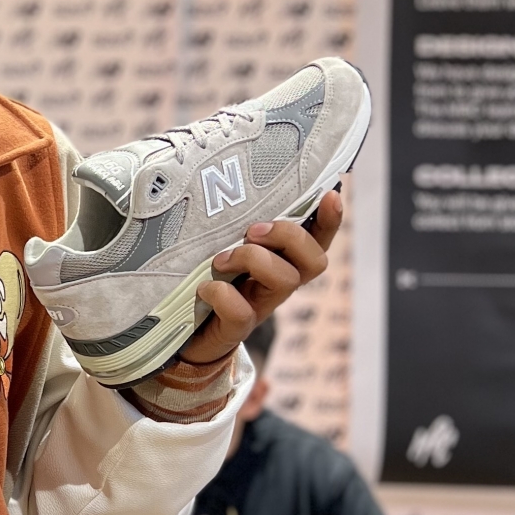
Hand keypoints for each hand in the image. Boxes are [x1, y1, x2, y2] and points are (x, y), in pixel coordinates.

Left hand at [181, 189, 342, 364]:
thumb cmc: (207, 276)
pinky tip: (205, 288)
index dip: (330, 221)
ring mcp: (260, 308)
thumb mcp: (222, 244)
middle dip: (288, 236)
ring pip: (286, 280)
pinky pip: (241, 313)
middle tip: (252, 232)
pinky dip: (221, 294)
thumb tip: (224, 183)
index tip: (330, 196)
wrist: (184, 332)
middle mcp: (278, 284)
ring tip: (222, 259)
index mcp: (281, 261)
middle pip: (315, 261)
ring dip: (252, 259)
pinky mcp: (235, 329)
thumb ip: (234, 222)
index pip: (318, 240)